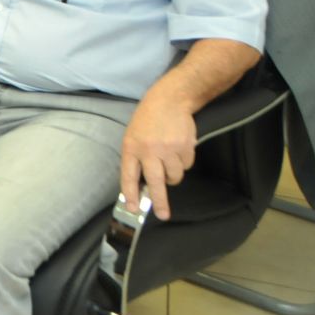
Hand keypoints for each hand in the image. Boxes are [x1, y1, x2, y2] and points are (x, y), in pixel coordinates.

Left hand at [119, 91, 196, 221]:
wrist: (169, 100)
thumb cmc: (147, 120)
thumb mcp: (133, 136)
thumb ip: (135, 159)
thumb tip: (141, 185)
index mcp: (131, 147)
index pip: (128, 175)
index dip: (130, 194)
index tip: (132, 208)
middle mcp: (149, 150)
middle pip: (155, 182)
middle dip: (159, 201)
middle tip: (162, 214)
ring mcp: (168, 149)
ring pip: (174, 176)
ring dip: (173, 175)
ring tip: (168, 160)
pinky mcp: (186, 147)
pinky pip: (186, 166)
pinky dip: (183, 162)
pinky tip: (178, 149)